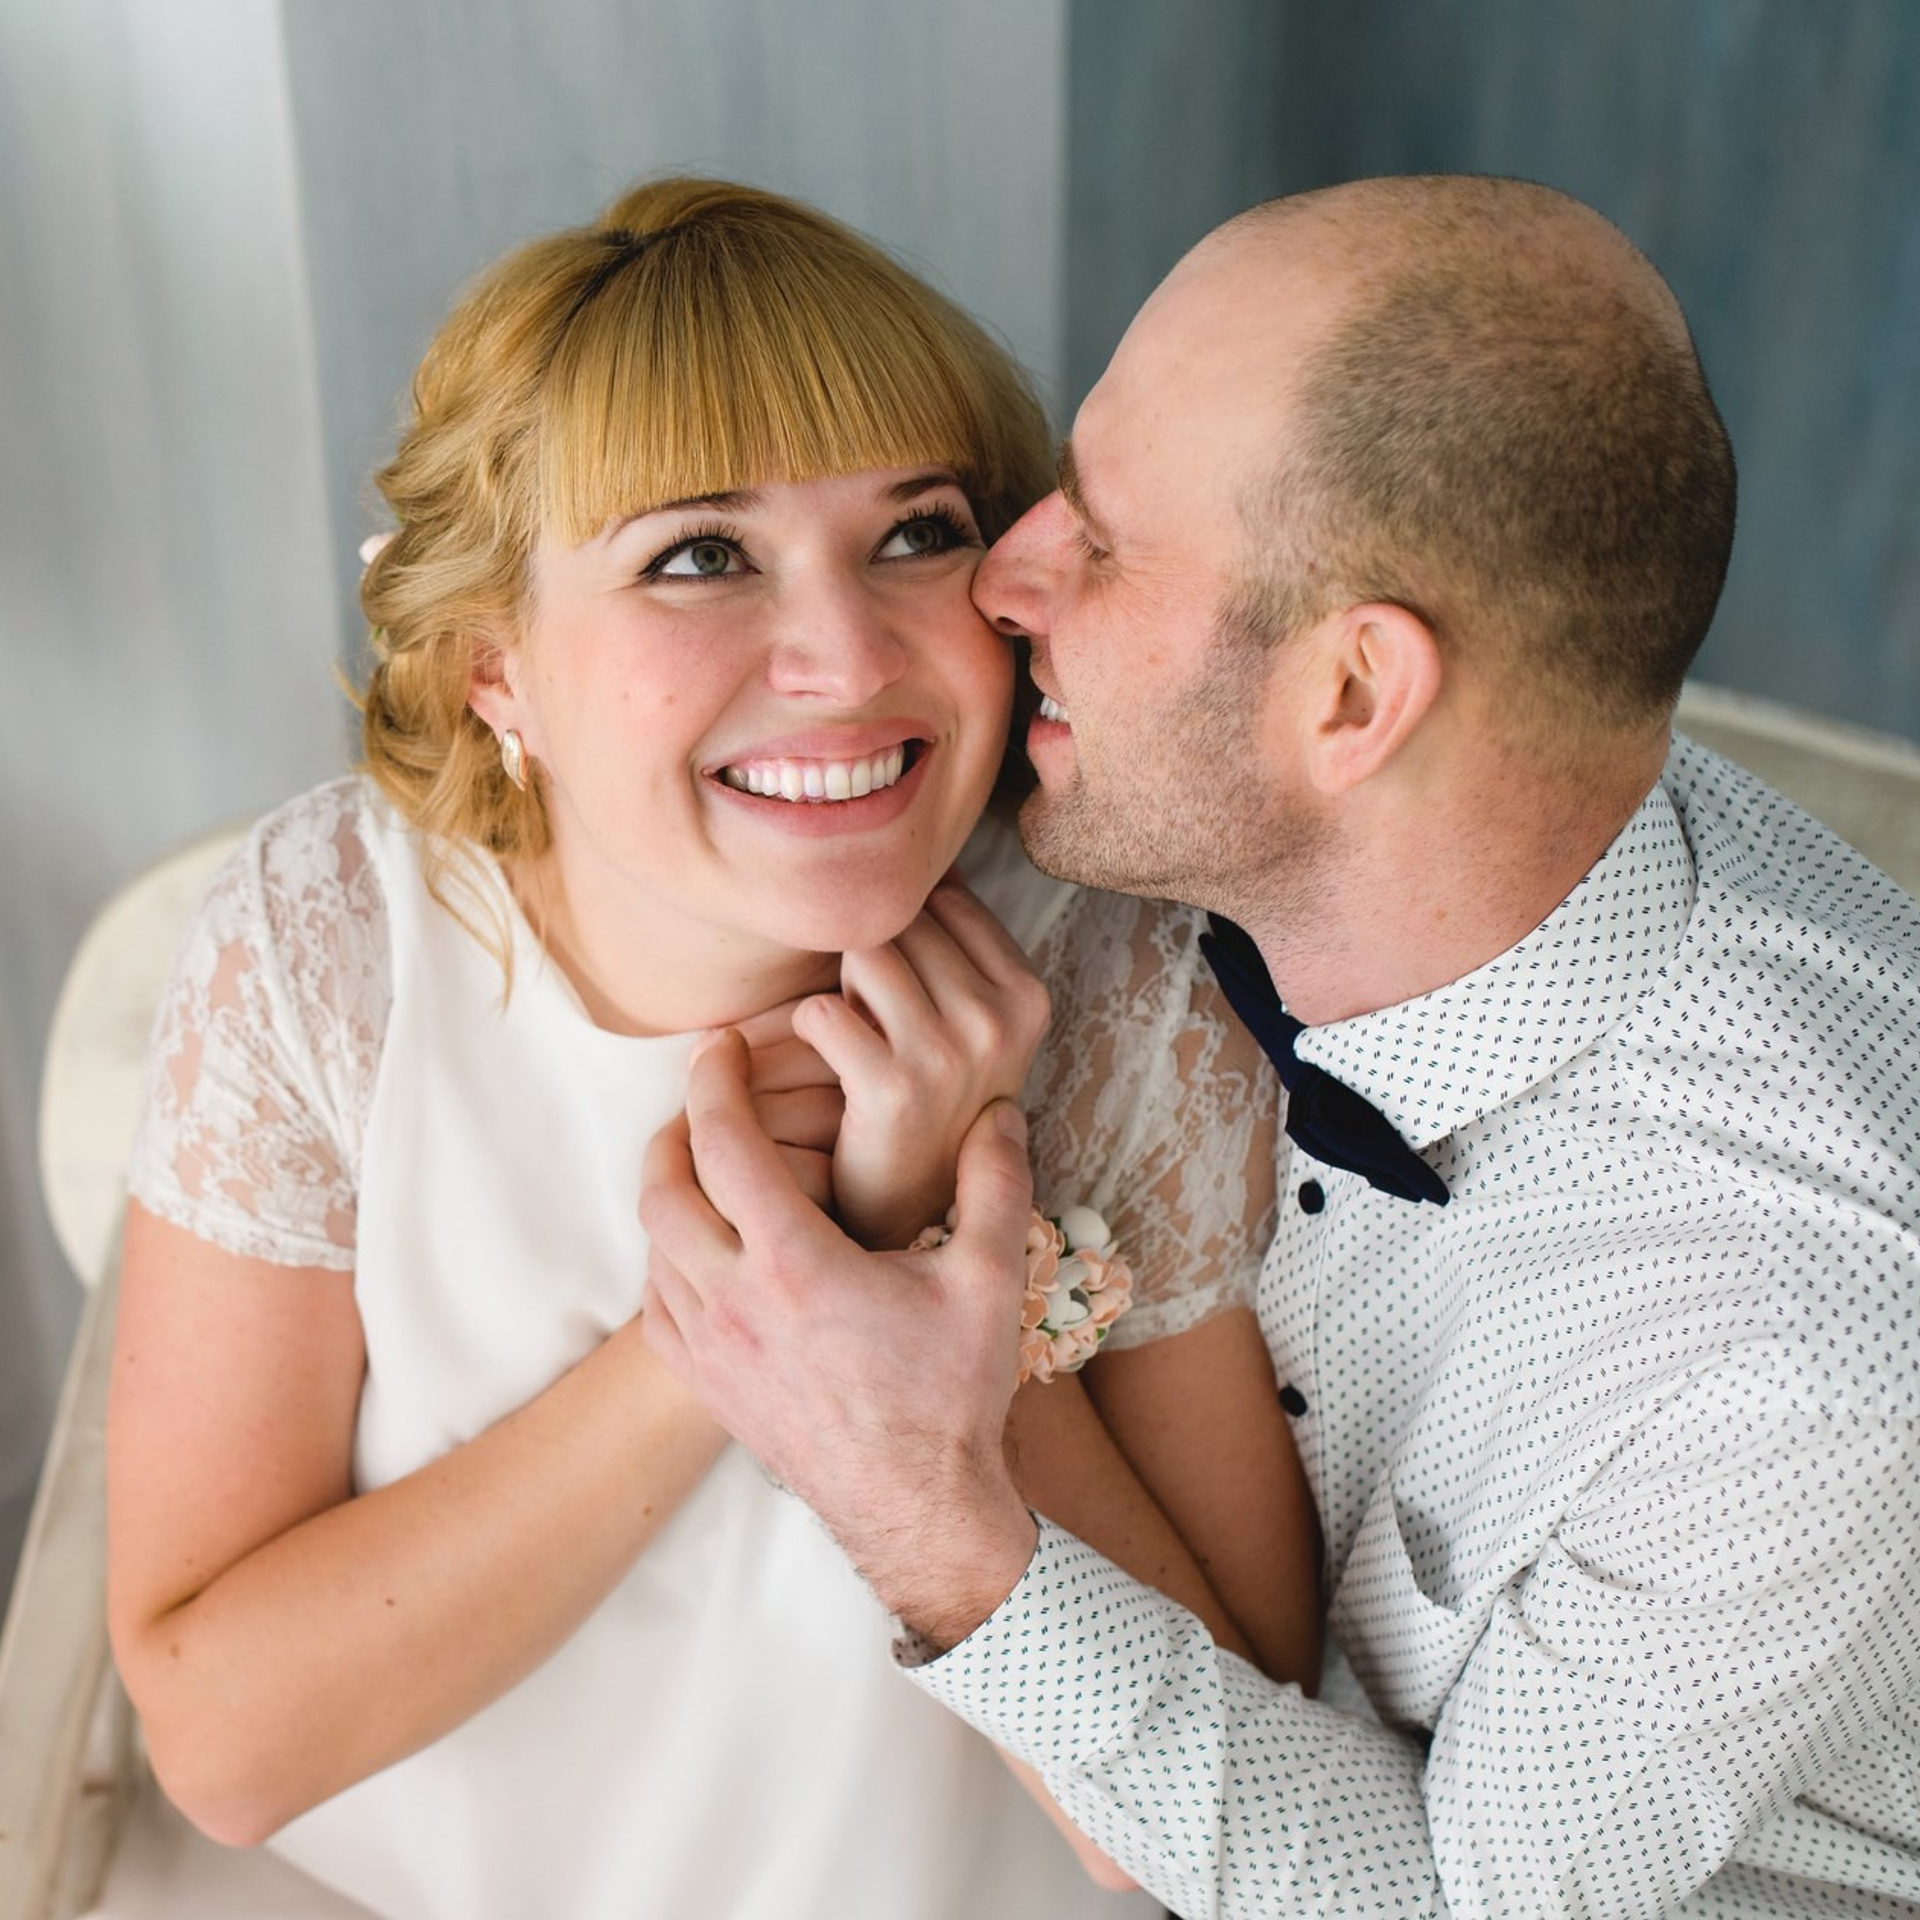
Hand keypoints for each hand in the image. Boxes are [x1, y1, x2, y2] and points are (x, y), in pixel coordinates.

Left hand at [641, 1029, 1039, 1646]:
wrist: (916, 1507)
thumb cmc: (951, 1394)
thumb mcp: (990, 1280)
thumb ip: (995, 1183)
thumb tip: (1001, 1108)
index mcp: (796, 1265)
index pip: (723, 1143)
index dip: (715, 1079)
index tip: (720, 1042)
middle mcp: (733, 1303)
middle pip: (661, 1185)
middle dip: (676, 1124)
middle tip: (708, 1091)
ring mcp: (708, 1349)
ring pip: (652, 1242)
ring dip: (672, 1188)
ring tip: (712, 1158)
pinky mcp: (702, 1385)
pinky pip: (655, 1298)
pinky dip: (669, 1253)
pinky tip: (711, 1242)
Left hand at [792, 877, 1050, 1248]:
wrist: (910, 1209)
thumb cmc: (930, 1099)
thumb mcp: (974, 1023)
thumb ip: (958, 945)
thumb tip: (933, 861)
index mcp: (1028, 994)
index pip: (944, 901)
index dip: (904, 932)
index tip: (903, 989)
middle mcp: (1001, 1019)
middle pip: (900, 923)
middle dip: (871, 959)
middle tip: (872, 1022)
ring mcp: (952, 1054)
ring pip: (862, 955)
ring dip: (841, 991)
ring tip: (852, 1039)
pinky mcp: (894, 1088)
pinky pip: (822, 1011)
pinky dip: (806, 1030)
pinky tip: (824, 1063)